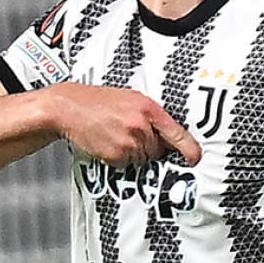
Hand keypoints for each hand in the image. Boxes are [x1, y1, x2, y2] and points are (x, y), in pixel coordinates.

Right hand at [41, 84, 200, 166]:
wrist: (68, 107)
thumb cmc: (96, 101)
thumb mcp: (129, 98)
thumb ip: (149, 114)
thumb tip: (164, 134)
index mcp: (147, 108)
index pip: (175, 131)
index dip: (187, 147)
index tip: (195, 157)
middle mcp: (140, 125)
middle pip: (157, 149)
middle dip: (148, 146)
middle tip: (130, 135)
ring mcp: (128, 141)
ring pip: (142, 158)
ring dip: (133, 153)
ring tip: (116, 136)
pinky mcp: (115, 154)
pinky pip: (126, 164)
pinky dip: (119, 158)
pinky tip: (108, 143)